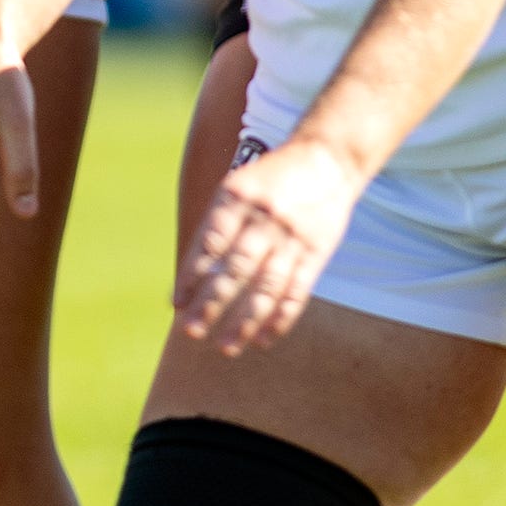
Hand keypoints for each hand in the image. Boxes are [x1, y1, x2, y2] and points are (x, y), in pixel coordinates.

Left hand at [175, 136, 362, 353]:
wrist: (328, 158)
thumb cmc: (270, 178)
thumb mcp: (237, 186)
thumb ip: (215, 225)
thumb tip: (189, 276)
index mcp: (236, 198)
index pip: (209, 243)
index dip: (191, 276)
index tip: (176, 304)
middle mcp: (264, 218)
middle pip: (235, 269)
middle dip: (211, 303)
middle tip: (190, 331)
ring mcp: (293, 236)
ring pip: (266, 286)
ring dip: (245, 320)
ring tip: (225, 347)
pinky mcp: (317, 250)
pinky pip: (297, 290)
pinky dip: (280, 318)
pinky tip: (263, 340)